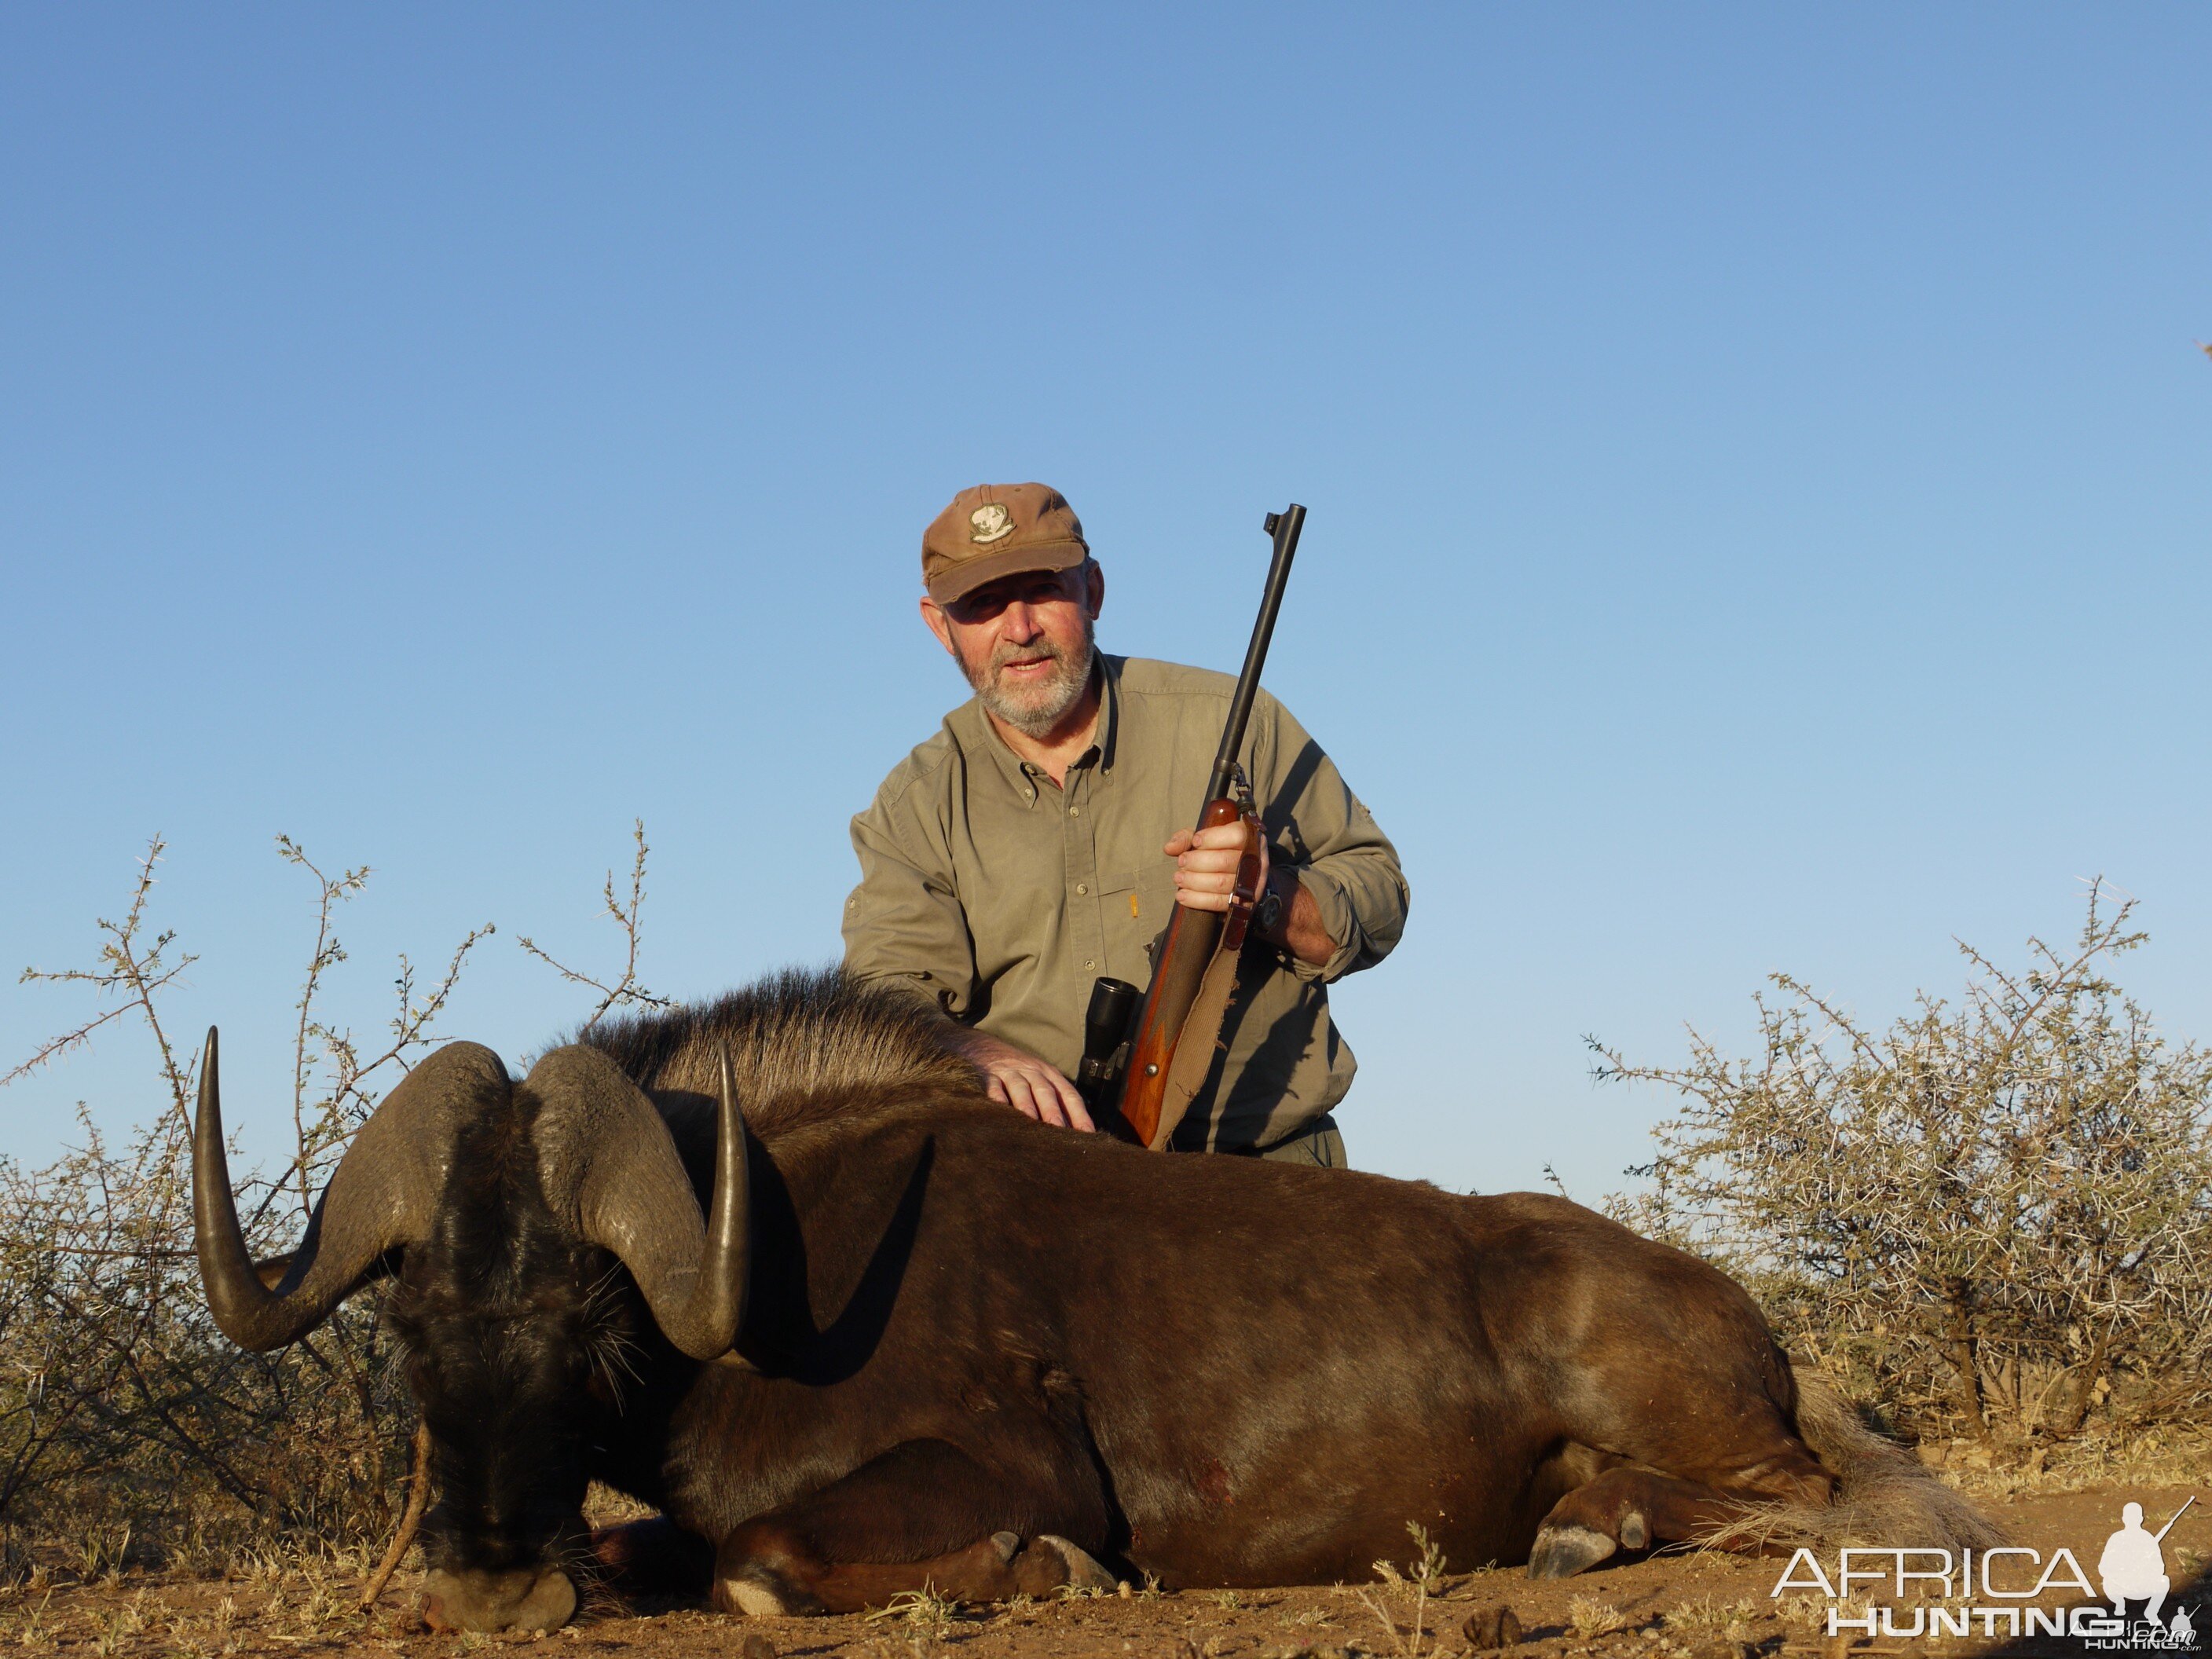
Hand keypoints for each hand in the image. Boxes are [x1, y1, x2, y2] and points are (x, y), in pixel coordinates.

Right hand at [945, 1027, 1094, 1131]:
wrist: (979, 1046)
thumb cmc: (1014, 1071)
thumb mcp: (1036, 1079)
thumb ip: (1052, 1101)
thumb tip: (1072, 1134)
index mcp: (1048, 1075)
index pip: (1068, 1095)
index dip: (1079, 1115)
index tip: (1088, 1136)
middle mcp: (1031, 1071)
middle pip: (1045, 1092)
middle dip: (1053, 1112)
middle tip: (1060, 1132)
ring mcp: (1008, 1072)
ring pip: (1021, 1089)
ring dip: (1027, 1106)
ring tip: (1032, 1123)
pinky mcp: (986, 1074)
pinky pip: (992, 1087)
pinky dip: (995, 1099)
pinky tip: (999, 1112)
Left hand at [1164, 821, 1266, 914]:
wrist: (1240, 872)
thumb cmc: (1219, 850)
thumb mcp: (1206, 837)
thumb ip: (1187, 838)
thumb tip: (1170, 848)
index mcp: (1250, 837)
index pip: (1236, 836)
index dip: (1213, 839)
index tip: (1195, 841)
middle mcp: (1256, 859)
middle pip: (1225, 861)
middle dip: (1198, 862)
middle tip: (1181, 862)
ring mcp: (1253, 883)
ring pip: (1221, 883)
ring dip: (1195, 881)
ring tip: (1178, 878)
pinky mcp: (1245, 902)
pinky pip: (1220, 903)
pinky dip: (1198, 900)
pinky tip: (1183, 895)